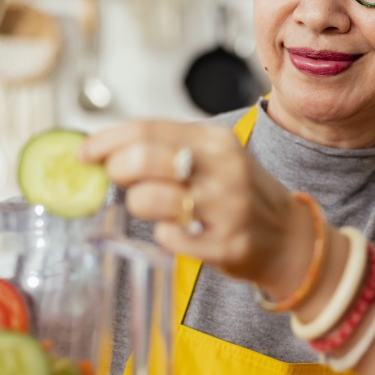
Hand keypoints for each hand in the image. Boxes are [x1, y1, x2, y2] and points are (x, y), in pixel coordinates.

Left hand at [80, 120, 315, 291]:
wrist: (288, 237)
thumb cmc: (239, 194)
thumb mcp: (213, 157)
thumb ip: (166, 149)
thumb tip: (106, 149)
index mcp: (216, 140)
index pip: (147, 129)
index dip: (106, 140)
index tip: (85, 153)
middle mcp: (224, 170)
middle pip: (144, 159)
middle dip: (117, 169)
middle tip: (116, 179)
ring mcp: (226, 208)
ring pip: (150, 200)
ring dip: (138, 204)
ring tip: (151, 206)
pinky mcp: (226, 245)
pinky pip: (169, 238)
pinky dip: (163, 235)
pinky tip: (178, 231)